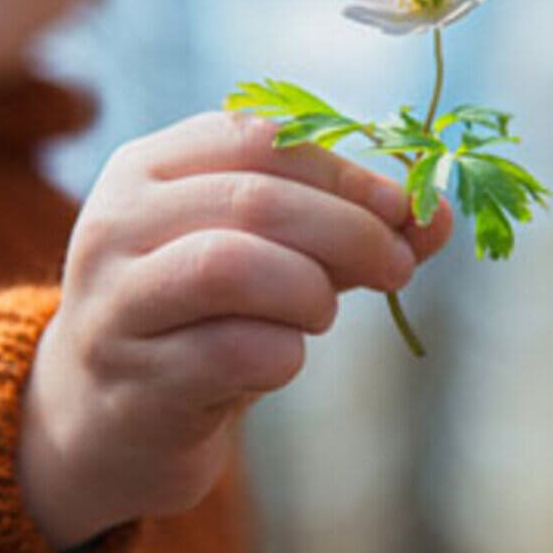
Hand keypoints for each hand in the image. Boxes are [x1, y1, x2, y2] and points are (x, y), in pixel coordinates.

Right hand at [18, 112, 451, 551]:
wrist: (114, 414)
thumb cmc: (206, 315)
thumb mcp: (272, 254)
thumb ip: (348, 228)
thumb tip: (439, 215)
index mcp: (152, 167)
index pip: (259, 137)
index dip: (344, 171)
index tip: (403, 206)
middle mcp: (117, 221)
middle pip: (255, 199)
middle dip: (350, 231)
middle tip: (399, 266)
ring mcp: (115, 302)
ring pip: (231, 266)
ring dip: (310, 290)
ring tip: (322, 313)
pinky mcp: (133, 380)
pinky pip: (234, 352)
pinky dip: (285, 353)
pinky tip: (283, 358)